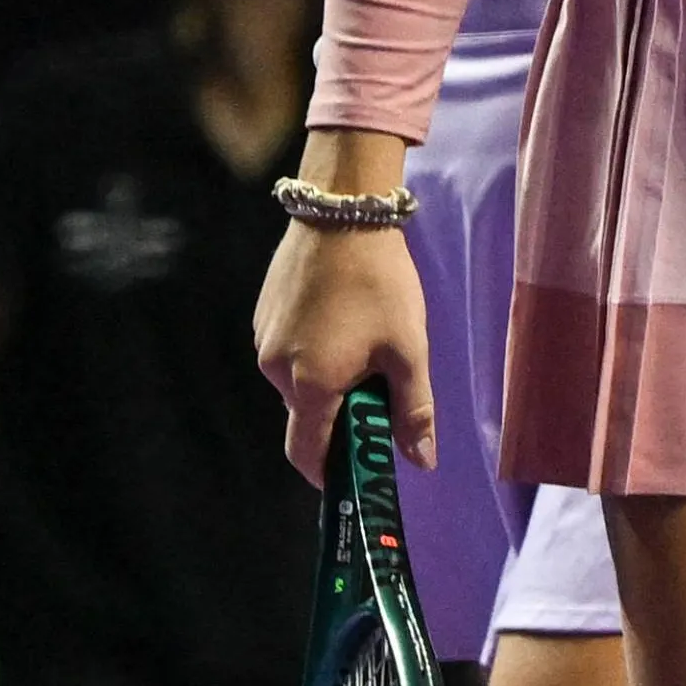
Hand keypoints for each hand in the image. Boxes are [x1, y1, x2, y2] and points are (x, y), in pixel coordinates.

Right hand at [252, 216, 434, 482]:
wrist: (342, 210)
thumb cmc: (379, 283)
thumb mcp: (408, 349)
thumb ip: (413, 411)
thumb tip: (421, 462)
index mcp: (310, 385)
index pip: (307, 454)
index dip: (329, 475)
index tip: (354, 474)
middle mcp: (276, 368)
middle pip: (305, 417)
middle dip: (338, 418)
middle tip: (378, 393)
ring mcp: (265, 338)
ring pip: (296, 383)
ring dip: (326, 383)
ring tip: (363, 348)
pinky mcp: (264, 313)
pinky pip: (288, 352)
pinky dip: (312, 354)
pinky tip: (341, 323)